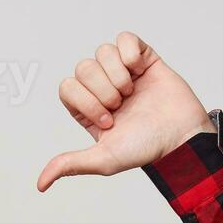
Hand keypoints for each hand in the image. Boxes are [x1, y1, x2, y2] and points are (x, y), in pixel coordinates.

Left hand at [38, 32, 214, 191]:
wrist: (182, 136)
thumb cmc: (145, 148)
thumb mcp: (103, 160)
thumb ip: (70, 164)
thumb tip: (41, 184)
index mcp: (87, 108)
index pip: (67, 87)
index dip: (85, 101)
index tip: (108, 119)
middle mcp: (102, 88)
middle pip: (83, 67)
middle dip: (103, 89)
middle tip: (122, 106)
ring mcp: (123, 72)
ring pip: (103, 52)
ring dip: (117, 74)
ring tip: (133, 91)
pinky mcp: (143, 58)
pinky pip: (124, 38)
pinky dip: (130, 52)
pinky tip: (140, 71)